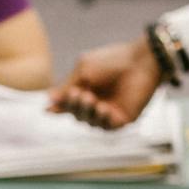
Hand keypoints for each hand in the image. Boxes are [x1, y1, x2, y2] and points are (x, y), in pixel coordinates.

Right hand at [47, 37, 161, 128]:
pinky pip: (108, 127)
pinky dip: (103, 119)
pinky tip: (103, 109)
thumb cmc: (112, 61)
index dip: (60, 107)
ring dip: (88, 112)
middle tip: (80, 95)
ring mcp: (110, 112)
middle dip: (75, 107)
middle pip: (77, 115)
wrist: (141, 61)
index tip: (50, 108)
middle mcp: (96, 103)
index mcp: (86, 90)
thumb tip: (48, 100)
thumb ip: (66, 87)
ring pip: (90, 122)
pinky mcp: (124, 119)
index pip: (68, 104)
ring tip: (92, 100)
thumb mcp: (83, 71)